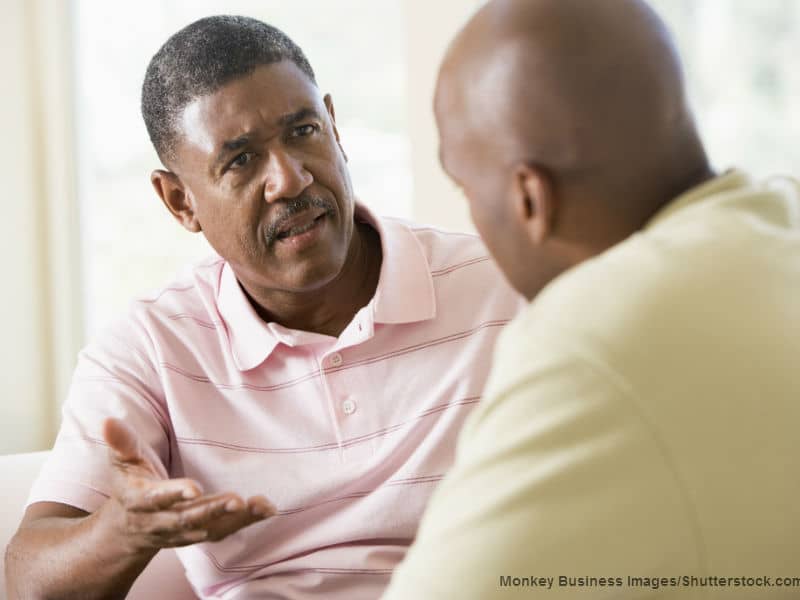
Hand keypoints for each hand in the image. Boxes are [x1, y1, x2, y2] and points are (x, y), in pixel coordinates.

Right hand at [102, 417, 274, 553]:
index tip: (195, 488)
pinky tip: (266, 509)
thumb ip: (120, 442)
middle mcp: (161, 521)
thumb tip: (108, 421)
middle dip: (212, 510)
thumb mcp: (121, 462)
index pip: (157, 499)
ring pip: (210, 528)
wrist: (129, 528)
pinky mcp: (201, 533)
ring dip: (236, 518)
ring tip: (260, 505)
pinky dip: (247, 521)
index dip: (175, 494)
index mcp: (140, 501)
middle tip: (236, 500)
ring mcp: (182, 531)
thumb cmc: (130, 484)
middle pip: (187, 519)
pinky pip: (225, 530)